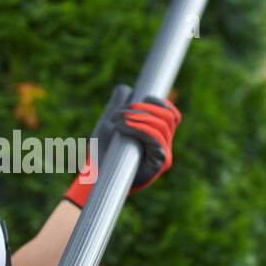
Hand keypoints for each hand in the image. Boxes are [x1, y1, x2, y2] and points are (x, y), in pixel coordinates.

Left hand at [64, 84, 181, 207]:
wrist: (94, 176)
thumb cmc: (102, 152)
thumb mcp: (109, 123)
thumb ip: (118, 104)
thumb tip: (125, 89)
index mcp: (157, 135)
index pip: (171, 114)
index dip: (161, 102)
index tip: (142, 97)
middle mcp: (164, 145)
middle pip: (169, 117)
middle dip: (144, 108)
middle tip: (119, 112)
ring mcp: (163, 155)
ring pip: (162, 126)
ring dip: (138, 117)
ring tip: (115, 121)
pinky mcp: (158, 164)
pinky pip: (156, 140)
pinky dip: (139, 128)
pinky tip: (122, 127)